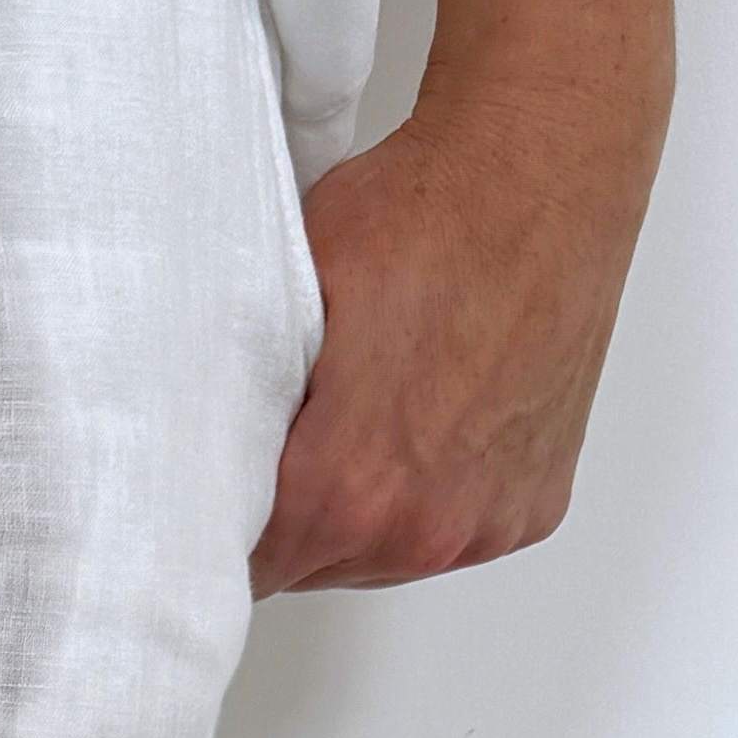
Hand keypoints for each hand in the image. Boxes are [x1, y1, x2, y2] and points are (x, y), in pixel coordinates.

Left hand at [251, 74, 662, 595]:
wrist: (539, 169)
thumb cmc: (416, 217)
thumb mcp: (283, 301)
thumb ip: (242, 405)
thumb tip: (197, 453)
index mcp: (347, 489)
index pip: (247, 566)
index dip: (220, 527)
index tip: (215, 492)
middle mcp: (424, 528)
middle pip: (314, 568)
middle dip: (292, 517)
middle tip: (296, 432)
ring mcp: (487, 523)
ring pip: (383, 556)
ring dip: (364, 511)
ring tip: (370, 417)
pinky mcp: (534, 505)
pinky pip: (456, 531)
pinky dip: (435, 494)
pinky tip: (433, 419)